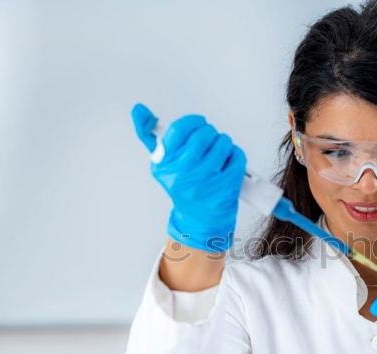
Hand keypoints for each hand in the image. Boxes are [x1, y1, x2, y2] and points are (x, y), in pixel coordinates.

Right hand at [131, 103, 246, 251]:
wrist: (200, 220)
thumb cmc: (183, 187)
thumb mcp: (163, 163)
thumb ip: (149, 135)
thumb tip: (139, 110)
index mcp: (163, 166)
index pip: (179, 129)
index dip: (193, 122)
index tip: (198, 123)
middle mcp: (182, 175)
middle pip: (204, 133)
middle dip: (210, 133)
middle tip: (208, 143)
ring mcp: (205, 182)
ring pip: (223, 142)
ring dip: (223, 143)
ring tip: (218, 155)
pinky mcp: (226, 187)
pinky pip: (237, 156)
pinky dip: (235, 156)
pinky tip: (228, 164)